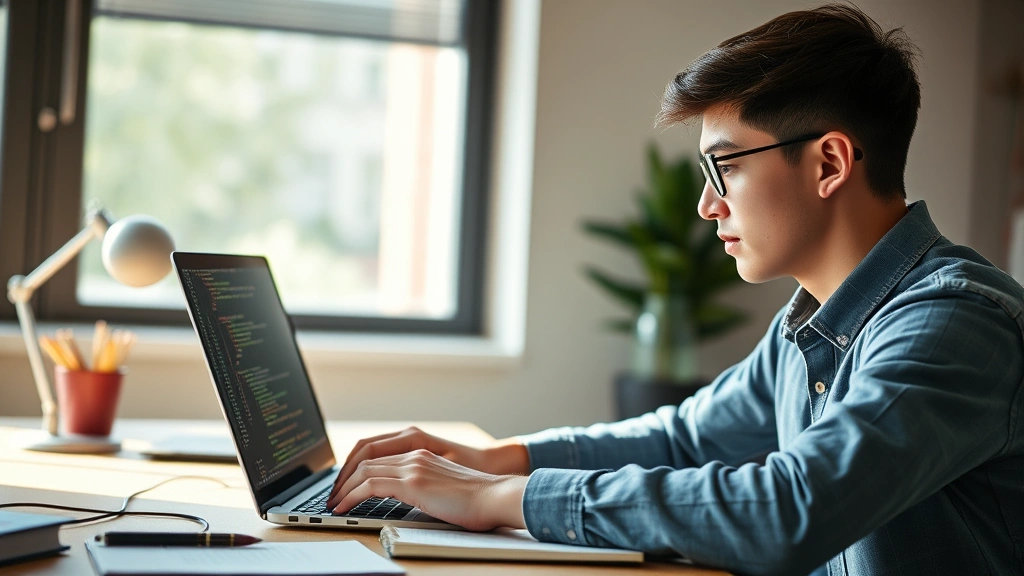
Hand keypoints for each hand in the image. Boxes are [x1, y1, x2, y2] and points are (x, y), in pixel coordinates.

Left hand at [326, 426, 527, 508]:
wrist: (496, 497)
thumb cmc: (478, 500)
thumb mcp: (445, 489)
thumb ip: (425, 488)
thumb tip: (408, 501)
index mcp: (421, 454)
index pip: (377, 456)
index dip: (355, 470)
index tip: (344, 486)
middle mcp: (415, 455)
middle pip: (365, 459)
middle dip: (342, 479)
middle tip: (331, 496)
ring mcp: (413, 466)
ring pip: (364, 471)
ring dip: (342, 489)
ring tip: (333, 505)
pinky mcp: (413, 482)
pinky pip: (370, 486)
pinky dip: (351, 497)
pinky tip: (343, 509)